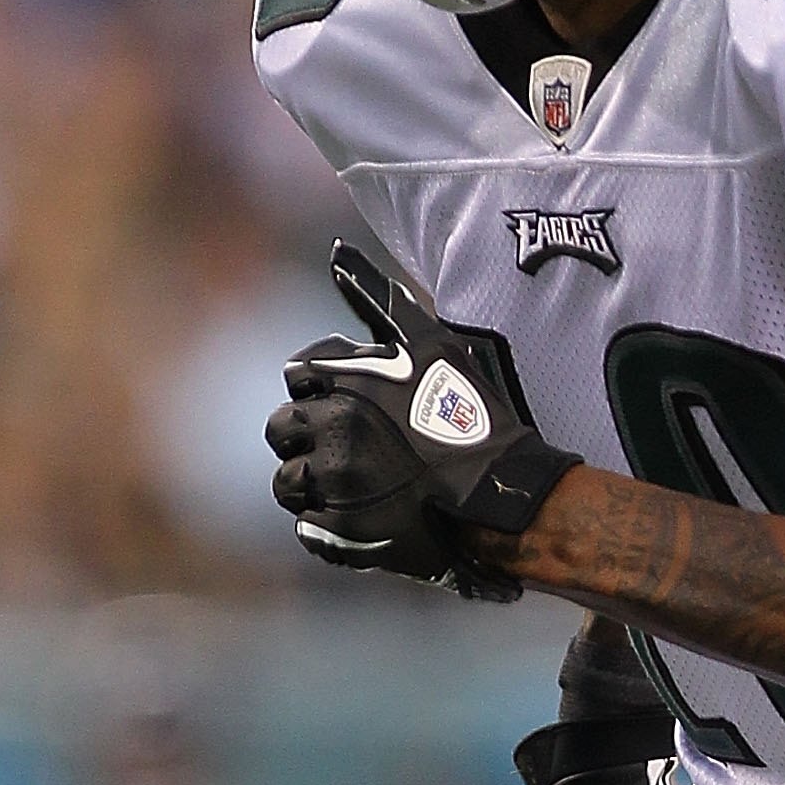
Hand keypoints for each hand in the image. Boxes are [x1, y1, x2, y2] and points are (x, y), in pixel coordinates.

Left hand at [268, 242, 574, 601]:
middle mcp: (332, 428)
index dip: (323, 388)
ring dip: (315, 481)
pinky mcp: (341, 532)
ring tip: (357, 485)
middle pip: (282, 428)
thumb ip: (378, 298)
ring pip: (289, 480)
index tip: (353, 403)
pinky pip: (309, 526)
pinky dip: (330, 524)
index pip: (297, 374)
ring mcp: (334, 484)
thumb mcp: (432, 343)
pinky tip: (366, 514)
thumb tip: (337, 251)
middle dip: (308, 435)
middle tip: (351, 447)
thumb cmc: (472, 415)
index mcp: (346, 380)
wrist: (501, 494)